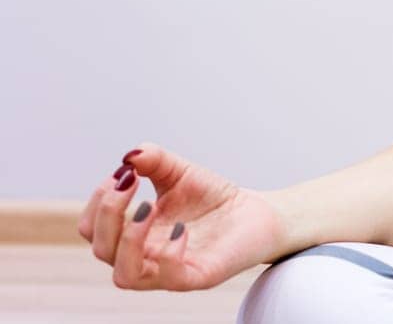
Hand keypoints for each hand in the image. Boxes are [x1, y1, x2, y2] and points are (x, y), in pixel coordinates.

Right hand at [79, 140, 287, 290]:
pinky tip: (181, 228)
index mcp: (134, 233)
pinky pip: (170, 278)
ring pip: (124, 276)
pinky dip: (168, 253)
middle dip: (108, 213)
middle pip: (101, 249)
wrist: (259, 213)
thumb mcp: (180, 173)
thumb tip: (130, 156)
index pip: (91, 229)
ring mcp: (169, 271)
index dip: (97, 201)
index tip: (124, 173)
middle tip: (132, 183)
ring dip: (129, 240)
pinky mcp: (198, 276)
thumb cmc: (214, 198)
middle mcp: (145, 256)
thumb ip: (155, 161)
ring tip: (150, 207)